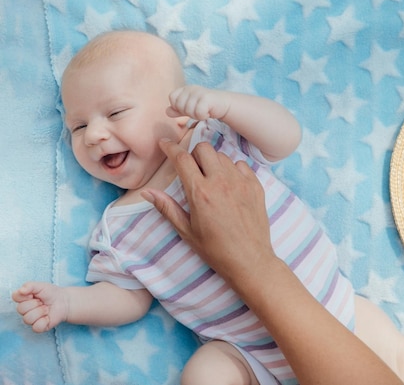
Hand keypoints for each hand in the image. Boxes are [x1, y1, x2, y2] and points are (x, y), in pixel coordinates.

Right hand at [12, 282, 68, 332]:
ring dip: (40, 312)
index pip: (15, 297)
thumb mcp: (41, 286)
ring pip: (27, 319)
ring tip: (46, 308)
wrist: (64, 301)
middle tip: (42, 302)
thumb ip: (29, 286)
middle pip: (21, 309)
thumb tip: (21, 290)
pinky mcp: (38, 327)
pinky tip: (48, 317)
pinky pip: (36, 327)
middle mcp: (24, 310)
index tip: (33, 294)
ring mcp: (31, 319)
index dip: (26, 295)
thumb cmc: (51, 293)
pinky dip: (44, 321)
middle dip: (35, 304)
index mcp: (23, 299)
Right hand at [141, 139, 272, 283]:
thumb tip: (147, 192)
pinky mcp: (255, 186)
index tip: (166, 144)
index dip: (171, 148)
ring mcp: (241, 182)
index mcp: (200, 193)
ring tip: (212, 181)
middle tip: (193, 170)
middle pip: (204, 148)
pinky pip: (241, 165)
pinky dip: (232, 170)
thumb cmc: (216, 250)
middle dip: (194, 154)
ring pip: (223, 156)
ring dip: (213, 163)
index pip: (182, 158)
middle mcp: (221, 182)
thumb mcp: (187, 231)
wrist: (250, 260)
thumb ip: (167, 208)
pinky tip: (230, 186)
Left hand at [168, 85, 230, 120]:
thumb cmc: (205, 106)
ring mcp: (198, 92)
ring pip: (189, 111)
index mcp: (184, 89)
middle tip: (198, 110)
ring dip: (197, 115)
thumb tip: (167, 111)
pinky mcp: (207, 98)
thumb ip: (177, 110)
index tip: (189, 107)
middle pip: (180, 106)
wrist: (223, 104)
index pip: (172, 98)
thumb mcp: (189, 108)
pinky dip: (203, 116)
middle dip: (188, 113)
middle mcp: (190, 88)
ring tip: (204, 110)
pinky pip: (198, 113)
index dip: (178, 106)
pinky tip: (208, 112)